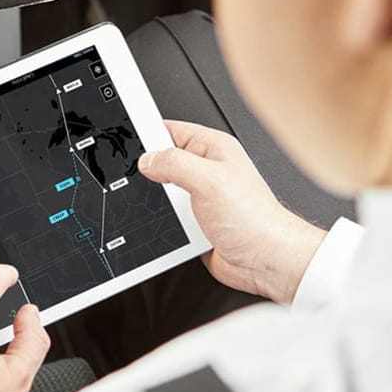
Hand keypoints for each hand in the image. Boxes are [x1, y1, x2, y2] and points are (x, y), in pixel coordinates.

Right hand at [139, 120, 325, 303]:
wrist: (267, 262)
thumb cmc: (255, 220)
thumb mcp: (210, 181)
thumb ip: (175, 164)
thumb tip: (147, 160)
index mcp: (213, 148)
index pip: (170, 129)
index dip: (146, 133)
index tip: (124, 141)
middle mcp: (206, 170)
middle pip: (161, 161)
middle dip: (147, 171)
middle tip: (136, 178)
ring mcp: (200, 196)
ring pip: (162, 191)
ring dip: (155, 200)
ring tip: (155, 205)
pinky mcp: (195, 221)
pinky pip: (167, 216)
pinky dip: (161, 220)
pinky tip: (163, 224)